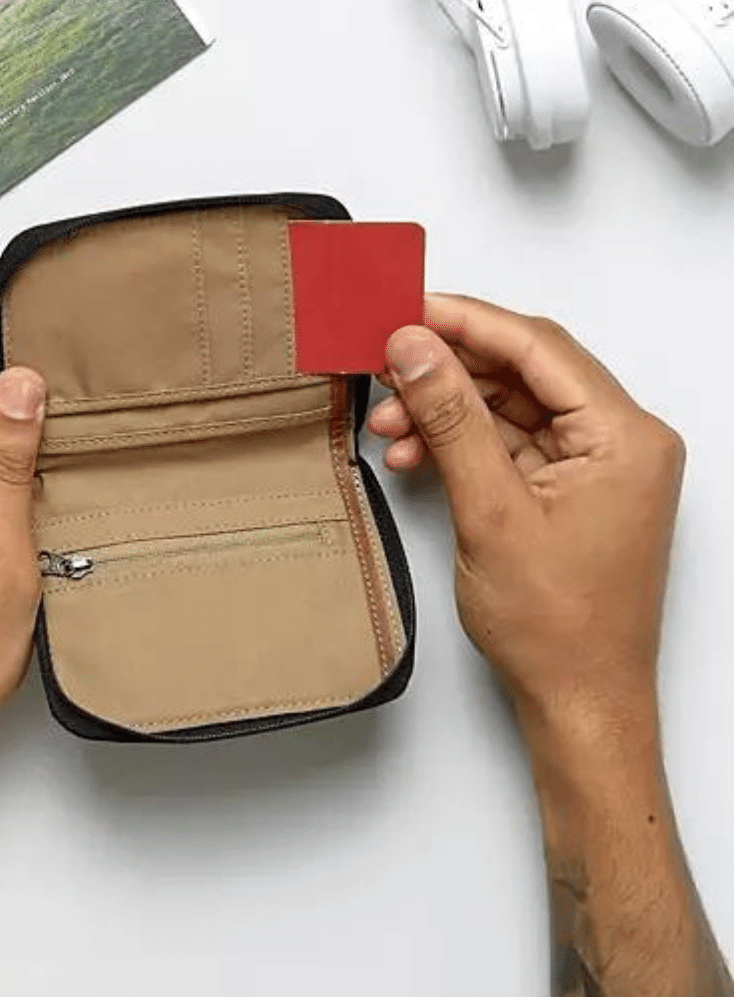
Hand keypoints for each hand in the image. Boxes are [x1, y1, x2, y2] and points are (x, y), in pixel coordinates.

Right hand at [369, 294, 684, 731]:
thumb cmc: (557, 626)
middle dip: (447, 370)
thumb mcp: (491, 511)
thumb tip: (414, 349)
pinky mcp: (567, 489)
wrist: (577, 700)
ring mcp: (594, 466)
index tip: (408, 308)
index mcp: (624, 436)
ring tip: (388, 422)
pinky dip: (460, 446)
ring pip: (509, 408)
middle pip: (523, 372)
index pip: (539, 348)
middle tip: (385, 363)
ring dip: (446, 411)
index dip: (467, 322)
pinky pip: (508, 446)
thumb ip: (452, 419)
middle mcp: (619, 441)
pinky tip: (414, 454)